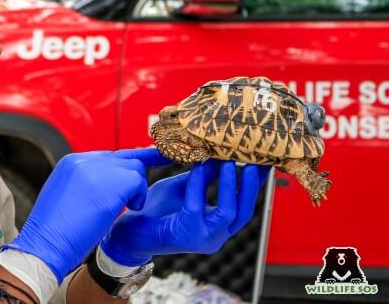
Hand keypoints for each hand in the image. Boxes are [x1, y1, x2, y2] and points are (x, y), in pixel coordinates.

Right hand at [2, 148, 170, 282]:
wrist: (45, 244)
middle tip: (141, 189)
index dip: (121, 168)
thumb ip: (83, 184)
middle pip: (122, 158)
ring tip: (124, 208)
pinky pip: (138, 182)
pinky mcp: (114, 182)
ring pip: (134, 167)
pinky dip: (138, 197)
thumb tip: (104, 187)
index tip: (135, 171)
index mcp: (71, 162)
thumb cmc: (53, 231)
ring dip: (134, 189)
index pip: (106, 157)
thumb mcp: (64, 196)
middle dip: (134, 175)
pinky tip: (128, 210)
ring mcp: (99, 168)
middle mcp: (85, 160)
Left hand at [100, 160, 270, 266]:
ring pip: (227, 212)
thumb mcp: (185, 188)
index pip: (244, 205)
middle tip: (255, 161)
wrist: (130, 232)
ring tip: (229, 162)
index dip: (255, 184)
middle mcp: (216, 236)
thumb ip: (203, 177)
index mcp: (218, 226)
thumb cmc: (155, 210)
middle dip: (252, 186)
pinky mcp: (186, 235)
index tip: (263, 162)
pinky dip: (199, 186)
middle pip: (244, 212)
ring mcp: (203, 238)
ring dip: (230, 186)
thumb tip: (220, 155)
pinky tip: (199, 168)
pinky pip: (197, 207)